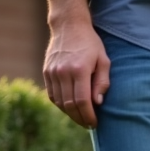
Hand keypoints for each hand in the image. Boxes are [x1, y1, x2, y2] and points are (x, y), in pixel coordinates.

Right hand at [43, 0, 109, 128]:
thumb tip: (97, 103)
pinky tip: (70, 108)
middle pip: (70, 105)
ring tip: (81, 118)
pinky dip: (61, 105)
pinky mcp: (46, 72)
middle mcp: (63, 72)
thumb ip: (102, 82)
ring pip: (59, 102)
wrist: (68, 26)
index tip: (94, 123)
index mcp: (79, 70)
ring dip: (70, 114)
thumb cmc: (90, 44)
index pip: (82, 101)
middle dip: (80, 118)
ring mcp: (52, 72)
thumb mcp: (104, 60)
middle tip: (89, 125)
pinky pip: (52, 95)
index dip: (88, 115)